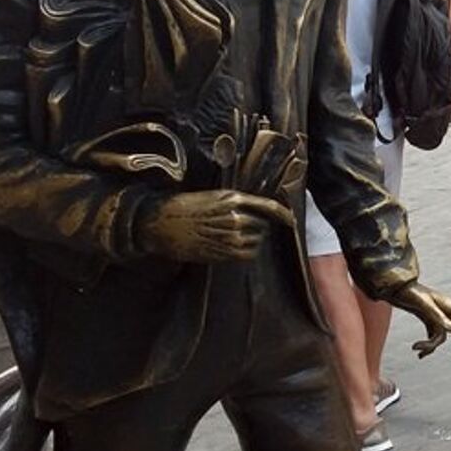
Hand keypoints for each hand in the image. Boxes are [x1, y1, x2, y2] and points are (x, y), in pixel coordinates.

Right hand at [140, 189, 295, 263]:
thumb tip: (256, 210)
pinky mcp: (222, 252)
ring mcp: (229, 237)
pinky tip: (232, 246)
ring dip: (251, 239)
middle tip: (241, 225)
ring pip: (256, 240)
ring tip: (231, 235)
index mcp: (231, 198)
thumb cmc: (183, 207)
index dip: (283, 214)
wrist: (159, 223)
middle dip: (258, 225)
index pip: (268, 206)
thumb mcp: (211, 196)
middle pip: (263, 224)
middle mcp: (234, 217)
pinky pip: (247, 254)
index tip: (290, 220)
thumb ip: (235, 202)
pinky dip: (245, 252)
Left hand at [386, 283, 450, 365]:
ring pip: (442, 338)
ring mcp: (437, 317)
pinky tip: (417, 352)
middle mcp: (446, 312)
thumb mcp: (423, 305)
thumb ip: (438, 317)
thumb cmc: (409, 292)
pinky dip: (427, 346)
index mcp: (449, 306)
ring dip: (430, 346)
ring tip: (416, 348)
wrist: (394, 288)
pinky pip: (433, 338)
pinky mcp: (428, 321)